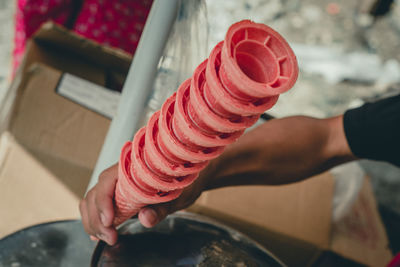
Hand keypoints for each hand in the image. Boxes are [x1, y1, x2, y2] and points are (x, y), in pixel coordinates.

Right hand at [79, 161, 213, 244]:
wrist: (188, 179)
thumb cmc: (182, 183)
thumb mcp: (176, 196)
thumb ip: (160, 208)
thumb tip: (145, 218)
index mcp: (131, 167)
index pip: (106, 181)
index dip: (103, 202)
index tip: (109, 222)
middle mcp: (119, 174)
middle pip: (95, 194)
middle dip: (97, 219)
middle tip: (110, 238)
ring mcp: (115, 184)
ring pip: (92, 201)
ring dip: (94, 222)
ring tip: (107, 238)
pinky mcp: (116, 195)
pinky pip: (97, 206)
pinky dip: (94, 220)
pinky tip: (99, 233)